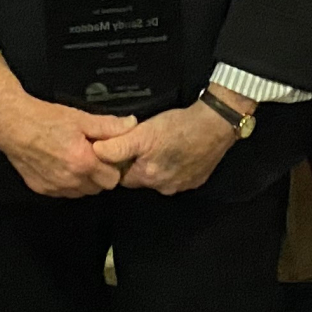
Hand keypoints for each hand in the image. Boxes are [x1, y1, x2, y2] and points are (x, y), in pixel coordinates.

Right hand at [0, 55, 135, 197]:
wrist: (11, 124)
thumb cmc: (45, 118)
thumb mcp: (80, 118)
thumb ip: (108, 125)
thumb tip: (131, 124)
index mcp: (84, 162)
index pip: (113, 179)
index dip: (113, 167)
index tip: (108, 155)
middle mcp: (70, 180)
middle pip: (99, 188)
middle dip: (100, 175)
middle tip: (92, 156)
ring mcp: (55, 187)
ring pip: (82, 192)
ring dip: (84, 180)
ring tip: (76, 159)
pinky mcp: (42, 189)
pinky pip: (63, 192)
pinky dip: (67, 183)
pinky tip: (60, 164)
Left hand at [96, 97, 241, 194]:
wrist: (216, 124)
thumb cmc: (178, 126)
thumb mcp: (143, 132)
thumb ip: (118, 146)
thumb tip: (95, 152)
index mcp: (148, 177)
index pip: (122, 177)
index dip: (119, 162)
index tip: (123, 148)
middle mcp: (163, 188)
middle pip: (140, 178)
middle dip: (138, 164)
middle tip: (143, 143)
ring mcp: (181, 186)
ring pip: (158, 178)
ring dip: (156, 165)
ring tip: (162, 145)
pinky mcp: (195, 181)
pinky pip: (177, 176)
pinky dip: (174, 166)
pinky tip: (177, 151)